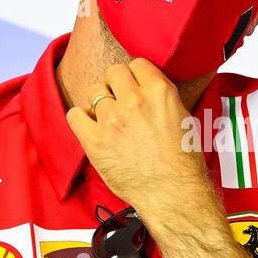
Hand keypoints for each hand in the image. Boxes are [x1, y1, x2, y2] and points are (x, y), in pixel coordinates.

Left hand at [66, 59, 211, 215]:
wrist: (173, 193)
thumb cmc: (182, 161)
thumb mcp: (183, 117)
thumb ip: (161, 96)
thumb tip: (145, 86)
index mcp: (159, 91)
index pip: (137, 64)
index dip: (135, 76)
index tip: (135, 88)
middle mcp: (134, 101)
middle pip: (113, 73)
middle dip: (117, 86)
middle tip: (121, 103)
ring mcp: (112, 120)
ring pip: (94, 92)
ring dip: (100, 104)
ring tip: (109, 120)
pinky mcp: (95, 140)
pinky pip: (75, 115)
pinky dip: (81, 119)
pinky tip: (91, 128)